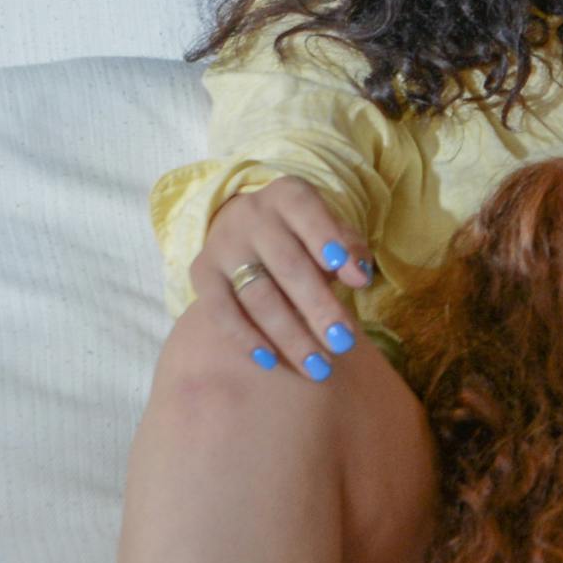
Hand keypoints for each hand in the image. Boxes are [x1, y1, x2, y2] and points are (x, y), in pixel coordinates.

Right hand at [190, 176, 374, 381]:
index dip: (330, 242)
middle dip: (319, 308)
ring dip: (289, 334)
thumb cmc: (303, 235)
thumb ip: (349, 248)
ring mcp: (223, 244)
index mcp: (288, 195)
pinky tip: (271, 360)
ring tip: (318, 367)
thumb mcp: (330, 230)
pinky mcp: (201, 272)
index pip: (308, 213)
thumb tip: (361, 275)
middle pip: (288, 265)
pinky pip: (220, 310)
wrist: (247, 228)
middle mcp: (251, 215)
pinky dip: (245, 337)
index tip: (357, 280)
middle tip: (345, 344)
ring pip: (257, 294)